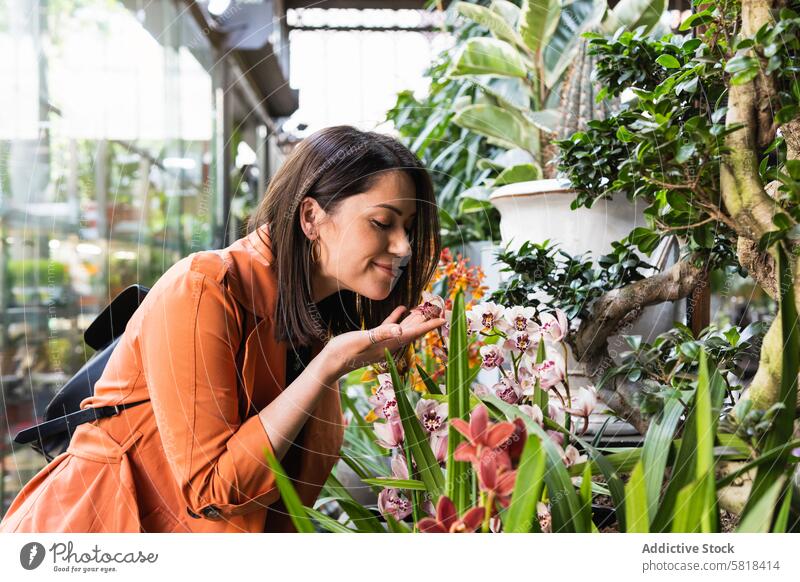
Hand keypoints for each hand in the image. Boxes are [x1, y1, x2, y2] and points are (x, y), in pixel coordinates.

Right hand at [320, 306, 445, 378]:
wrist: (331, 362)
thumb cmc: (345, 351)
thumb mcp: (362, 340)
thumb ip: (381, 333)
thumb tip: (400, 329)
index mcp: (390, 343)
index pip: (414, 333)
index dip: (429, 325)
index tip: (444, 319)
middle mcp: (390, 343)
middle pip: (413, 330)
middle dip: (426, 319)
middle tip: (439, 308)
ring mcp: (382, 341)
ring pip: (404, 327)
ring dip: (414, 318)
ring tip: (425, 306)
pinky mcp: (373, 338)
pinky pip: (390, 326)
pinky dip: (397, 317)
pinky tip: (402, 308)